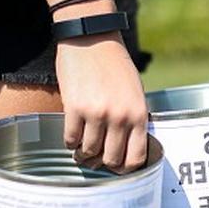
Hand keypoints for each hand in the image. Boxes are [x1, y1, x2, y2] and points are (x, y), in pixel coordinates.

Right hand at [55, 32, 147, 173]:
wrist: (92, 37)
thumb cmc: (115, 65)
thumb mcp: (135, 92)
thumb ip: (133, 119)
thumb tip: (127, 149)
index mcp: (139, 113)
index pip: (136, 158)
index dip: (126, 170)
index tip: (118, 169)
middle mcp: (120, 116)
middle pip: (111, 160)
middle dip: (103, 165)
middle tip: (96, 160)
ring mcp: (97, 113)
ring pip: (89, 152)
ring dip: (84, 155)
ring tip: (81, 151)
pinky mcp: (74, 107)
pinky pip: (70, 139)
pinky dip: (70, 143)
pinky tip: (72, 137)